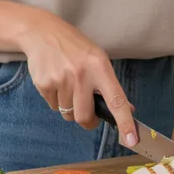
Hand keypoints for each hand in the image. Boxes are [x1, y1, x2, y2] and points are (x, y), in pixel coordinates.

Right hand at [17, 12, 138, 145]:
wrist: (42, 32)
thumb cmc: (75, 48)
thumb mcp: (97, 59)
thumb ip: (110, 85)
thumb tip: (127, 111)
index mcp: (100, 67)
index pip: (116, 100)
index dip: (125, 122)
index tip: (131, 140)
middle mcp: (81, 75)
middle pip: (85, 117)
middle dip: (87, 122)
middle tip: (89, 115)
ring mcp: (60, 80)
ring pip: (67, 114)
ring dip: (69, 107)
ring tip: (68, 86)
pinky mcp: (43, 84)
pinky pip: (53, 106)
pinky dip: (56, 100)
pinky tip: (55, 81)